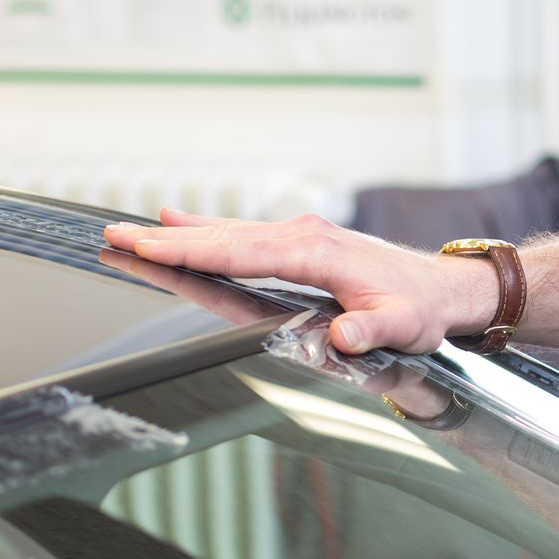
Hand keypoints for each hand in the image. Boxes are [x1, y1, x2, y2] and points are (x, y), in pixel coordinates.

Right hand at [100, 207, 495, 353]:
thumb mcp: (403, 327)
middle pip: (223, 236)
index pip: (240, 252)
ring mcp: (301, 233)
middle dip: (167, 238)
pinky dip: (209, 228)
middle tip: (114, 234)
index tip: (148, 246)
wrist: (444, 287)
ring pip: (230, 232)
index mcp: (316, 252)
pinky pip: (245, 234)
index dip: (191, 251)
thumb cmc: (421, 308)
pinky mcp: (302, 239)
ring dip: (180, 231)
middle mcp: (303, 234)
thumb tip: (345, 336)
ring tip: (130, 228)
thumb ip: (372, 331)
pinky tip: (180, 221)